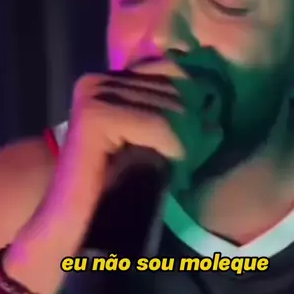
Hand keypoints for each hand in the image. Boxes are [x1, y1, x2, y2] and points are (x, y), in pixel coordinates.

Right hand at [42, 60, 187, 227]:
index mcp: (112, 80)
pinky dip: (172, 147)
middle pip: (176, 86)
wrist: (78, 225)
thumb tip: (215, 105)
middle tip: (186, 158)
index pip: (174, 69)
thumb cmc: (120, 188)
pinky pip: (158, 123)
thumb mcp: (154, 143)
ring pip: (172, 106)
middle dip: (189, 124)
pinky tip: (168, 168)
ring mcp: (93, 94)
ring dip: (182, 141)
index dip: (193, 104)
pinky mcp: (94, 116)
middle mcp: (99, 80)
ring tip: (176, 167)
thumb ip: (174, 115)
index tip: (198, 138)